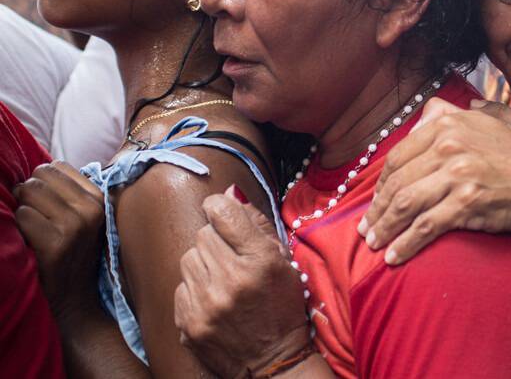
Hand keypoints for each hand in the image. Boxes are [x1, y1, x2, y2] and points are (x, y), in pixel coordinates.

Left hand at [13, 162, 104, 320]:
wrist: (75, 298)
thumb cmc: (71, 252)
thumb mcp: (82, 217)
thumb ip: (68, 191)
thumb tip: (38, 168)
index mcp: (98, 198)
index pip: (56, 166)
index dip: (42, 181)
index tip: (45, 202)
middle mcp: (90, 209)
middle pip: (40, 177)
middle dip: (28, 193)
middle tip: (34, 215)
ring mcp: (75, 226)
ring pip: (29, 194)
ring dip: (22, 209)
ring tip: (32, 228)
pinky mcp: (56, 244)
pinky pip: (23, 216)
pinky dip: (19, 227)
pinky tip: (30, 241)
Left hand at [174, 190, 309, 376]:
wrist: (272, 361)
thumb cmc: (282, 308)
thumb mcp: (284, 262)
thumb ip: (256, 224)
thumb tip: (228, 194)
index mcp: (261, 261)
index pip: (223, 212)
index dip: (219, 207)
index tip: (221, 212)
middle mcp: (231, 281)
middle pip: (203, 235)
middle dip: (216, 241)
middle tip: (232, 258)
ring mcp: (206, 304)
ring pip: (188, 258)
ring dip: (204, 264)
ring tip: (223, 280)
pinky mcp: (188, 323)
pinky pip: (181, 287)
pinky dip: (195, 289)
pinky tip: (214, 300)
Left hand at [359, 98, 510, 267]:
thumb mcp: (488, 123)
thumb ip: (457, 114)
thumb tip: (431, 108)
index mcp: (448, 124)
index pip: (398, 156)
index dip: (380, 184)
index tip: (374, 203)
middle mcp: (450, 144)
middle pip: (398, 182)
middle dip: (377, 211)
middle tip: (366, 230)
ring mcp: (458, 173)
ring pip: (406, 204)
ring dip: (385, 229)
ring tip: (375, 244)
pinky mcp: (466, 202)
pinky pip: (425, 225)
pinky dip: (405, 244)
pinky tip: (395, 257)